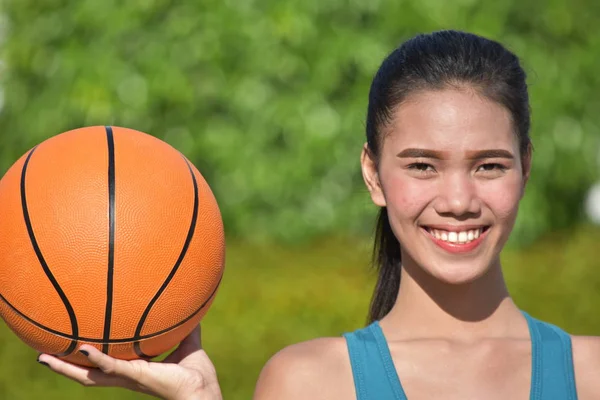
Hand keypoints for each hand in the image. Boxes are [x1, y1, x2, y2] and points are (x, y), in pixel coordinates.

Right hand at [37, 325, 221, 399]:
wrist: (202, 390)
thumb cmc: (196, 374)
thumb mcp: (187, 342)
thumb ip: (183, 327)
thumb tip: (186, 304)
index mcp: (133, 370)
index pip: (103, 365)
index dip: (85, 358)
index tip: (69, 346)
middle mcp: (125, 376)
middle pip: (87, 373)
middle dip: (64, 365)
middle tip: (42, 354)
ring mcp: (128, 377)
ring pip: (89, 375)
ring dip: (66, 367)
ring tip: (44, 357)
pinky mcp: (135, 376)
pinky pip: (110, 368)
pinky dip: (96, 359)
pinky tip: (82, 349)